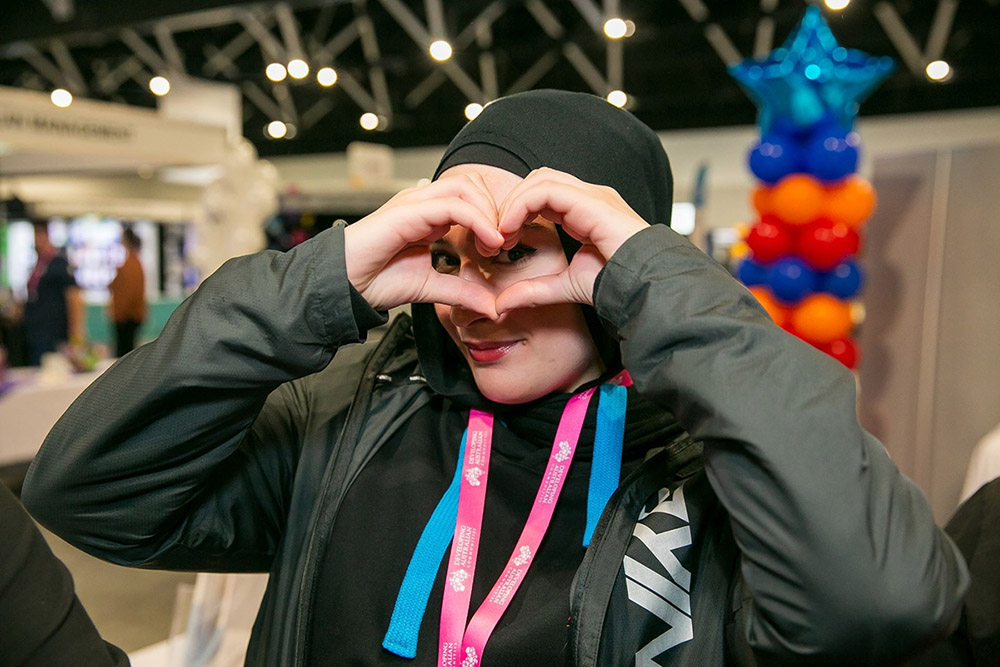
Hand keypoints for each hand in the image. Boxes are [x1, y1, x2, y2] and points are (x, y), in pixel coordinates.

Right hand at [344, 174, 504, 316]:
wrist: (342, 286)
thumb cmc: (374, 281)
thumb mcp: (430, 287)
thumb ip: (461, 291)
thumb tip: (492, 306)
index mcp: (428, 215)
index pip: (471, 198)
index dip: (493, 217)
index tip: (503, 247)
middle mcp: (422, 203)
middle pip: (472, 184)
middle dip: (495, 210)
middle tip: (503, 242)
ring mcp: (413, 203)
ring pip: (465, 187)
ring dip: (489, 213)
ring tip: (496, 243)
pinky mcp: (407, 211)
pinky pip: (451, 205)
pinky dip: (477, 220)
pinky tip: (487, 242)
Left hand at [494, 167, 649, 313]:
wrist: (644, 286)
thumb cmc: (615, 283)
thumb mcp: (564, 286)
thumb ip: (533, 291)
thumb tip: (501, 304)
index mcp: (583, 210)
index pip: (541, 194)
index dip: (515, 212)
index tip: (500, 242)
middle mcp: (588, 197)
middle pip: (537, 180)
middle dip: (511, 203)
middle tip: (496, 236)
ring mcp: (591, 195)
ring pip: (539, 179)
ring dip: (513, 203)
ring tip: (502, 233)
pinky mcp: (590, 201)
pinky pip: (546, 190)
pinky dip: (521, 205)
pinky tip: (511, 229)